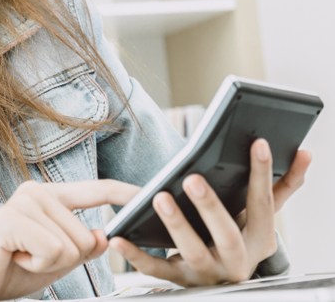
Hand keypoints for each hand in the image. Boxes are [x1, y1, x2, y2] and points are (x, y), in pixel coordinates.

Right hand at [0, 178, 138, 301]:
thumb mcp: (56, 259)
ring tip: (22, 256)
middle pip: (86, 235)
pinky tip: (16, 258)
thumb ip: (81, 246)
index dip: (123, 193)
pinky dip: (37, 266)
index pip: (95, 190)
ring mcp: (25, 202)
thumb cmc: (10, 267)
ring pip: (72, 246)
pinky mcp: (14, 219)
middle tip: (32, 256)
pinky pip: (53, 251)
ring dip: (48, 264)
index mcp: (50, 195)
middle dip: (65, 259)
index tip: (146, 193)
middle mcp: (38, 191)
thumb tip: (103, 237)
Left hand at [109, 140, 311, 286]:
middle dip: (211, 207)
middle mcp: (236, 260)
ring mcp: (207, 272)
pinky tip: (118, 236)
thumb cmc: (242, 233)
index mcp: (259, 239)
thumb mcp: (263, 215)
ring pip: (191, 252)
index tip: (258, 142)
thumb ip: (283, 185)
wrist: (226, 281)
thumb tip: (305, 151)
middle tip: (192, 177)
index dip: (262, 173)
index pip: (264, 205)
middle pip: (226, 234)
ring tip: (159, 197)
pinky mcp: (179, 280)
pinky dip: (135, 255)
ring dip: (176, 225)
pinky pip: (155, 269)